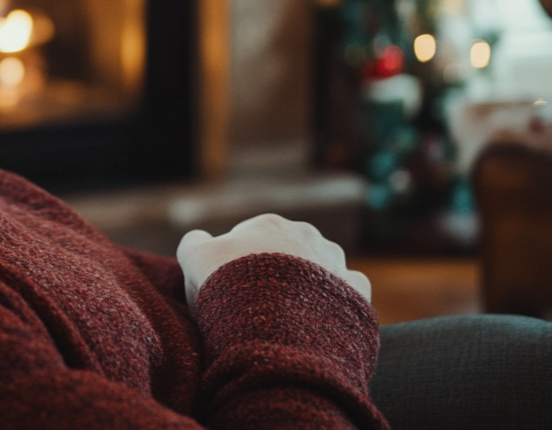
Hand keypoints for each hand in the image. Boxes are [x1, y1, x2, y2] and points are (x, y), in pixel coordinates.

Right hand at [176, 213, 370, 310]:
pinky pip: (347, 291)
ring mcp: (336, 261)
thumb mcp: (195, 259)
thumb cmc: (232, 289)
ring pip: (320, 268)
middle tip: (259, 302)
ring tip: (290, 314)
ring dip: (308, 284)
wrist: (279, 328)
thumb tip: (198, 238)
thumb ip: (194, 242)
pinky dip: (335, 303)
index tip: (229, 287)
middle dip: (275, 270)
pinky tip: (320, 319)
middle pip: (286, 251)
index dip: (235, 263)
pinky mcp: (358, 290)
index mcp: (268, 223)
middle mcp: (306, 234)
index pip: (248, 238)